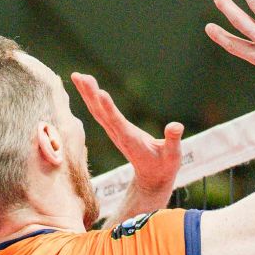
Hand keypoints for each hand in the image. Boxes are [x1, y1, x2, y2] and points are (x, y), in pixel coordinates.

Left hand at [72, 72, 182, 196]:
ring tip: (78, 76)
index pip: (118, 122)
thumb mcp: (173, 155)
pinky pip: (99, 112)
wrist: (152, 178)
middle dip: (90, 95)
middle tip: (80, 77)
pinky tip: (86, 87)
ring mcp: (114, 132)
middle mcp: (119, 134)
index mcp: (131, 140)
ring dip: (87, 93)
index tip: (100, 93)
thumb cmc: (164, 166)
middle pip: (101, 113)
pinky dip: (91, 98)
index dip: (109, 108)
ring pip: (97, 111)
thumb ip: (173, 140)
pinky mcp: (114, 129)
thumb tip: (176, 126)